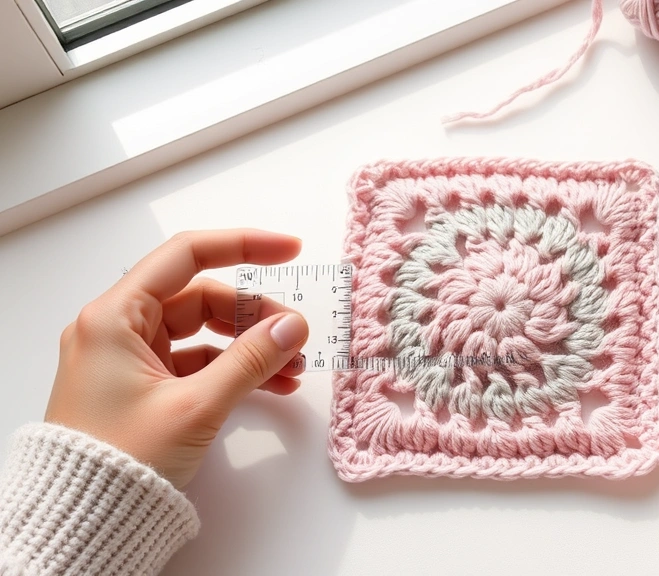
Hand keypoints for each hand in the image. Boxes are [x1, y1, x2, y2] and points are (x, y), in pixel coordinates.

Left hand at [45, 230, 309, 488]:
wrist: (83, 519)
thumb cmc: (120, 460)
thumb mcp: (196, 406)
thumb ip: (250, 360)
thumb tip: (291, 327)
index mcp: (114, 317)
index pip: (187, 257)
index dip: (243, 246)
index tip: (289, 249)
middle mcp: (117, 328)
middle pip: (200, 297)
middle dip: (254, 314)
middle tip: (295, 335)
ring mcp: (128, 357)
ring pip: (202, 331)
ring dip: (249, 344)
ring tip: (291, 366)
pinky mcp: (141, 385)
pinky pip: (196, 361)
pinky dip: (233, 368)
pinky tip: (271, 384)